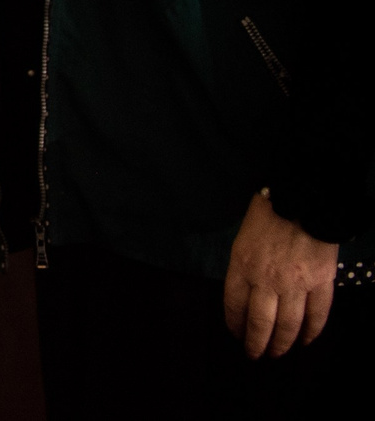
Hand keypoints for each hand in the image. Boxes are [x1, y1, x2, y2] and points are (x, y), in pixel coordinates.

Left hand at [223, 189, 335, 357]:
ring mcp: (296, 284)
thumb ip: (244, 265)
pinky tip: (305, 341)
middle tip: (255, 355)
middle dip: (256, 343)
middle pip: (260, 322)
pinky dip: (312, 332)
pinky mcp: (321, 283)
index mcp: (242, 265)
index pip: (233, 304)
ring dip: (282, 344)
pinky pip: (317, 315)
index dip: (234, 324)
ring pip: (288, 325)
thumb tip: (245, 289)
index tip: (235, 334)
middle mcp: (267, 280)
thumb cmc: (269, 213)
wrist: (304, 200)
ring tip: (278, 354)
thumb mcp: (243, 237)